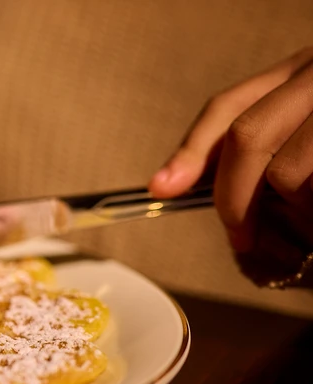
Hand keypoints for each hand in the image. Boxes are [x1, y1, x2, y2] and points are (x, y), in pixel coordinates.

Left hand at [149, 47, 312, 254]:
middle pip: (249, 136)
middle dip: (235, 197)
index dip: (191, 150)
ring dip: (294, 212)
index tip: (162, 189)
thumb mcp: (303, 129)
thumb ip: (256, 149)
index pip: (230, 106)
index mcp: (302, 71)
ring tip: (312, 224)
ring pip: (291, 170)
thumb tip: (170, 184)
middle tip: (241, 235)